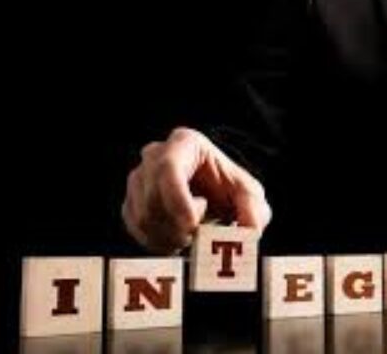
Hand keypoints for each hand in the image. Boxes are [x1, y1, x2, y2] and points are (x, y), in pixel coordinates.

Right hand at [122, 127, 270, 253]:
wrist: (214, 196)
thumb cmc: (230, 190)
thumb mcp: (250, 195)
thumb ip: (255, 210)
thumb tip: (250, 230)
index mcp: (185, 143)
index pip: (168, 168)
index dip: (177, 201)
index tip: (193, 227)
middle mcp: (155, 155)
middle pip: (152, 197)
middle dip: (176, 226)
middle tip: (198, 236)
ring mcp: (138, 177)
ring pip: (142, 216)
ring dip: (169, 237)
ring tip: (191, 236)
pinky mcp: (130, 202)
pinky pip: (136, 228)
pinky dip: (157, 242)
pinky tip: (177, 240)